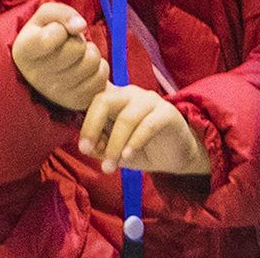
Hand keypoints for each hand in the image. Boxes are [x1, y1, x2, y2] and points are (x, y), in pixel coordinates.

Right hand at [11, 1, 108, 111]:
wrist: (49, 70)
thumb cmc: (47, 36)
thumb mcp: (46, 17)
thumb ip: (60, 13)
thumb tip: (80, 25)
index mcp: (24, 52)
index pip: (53, 35)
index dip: (60, 28)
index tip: (54, 32)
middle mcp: (37, 77)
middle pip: (78, 48)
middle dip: (78, 41)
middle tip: (69, 45)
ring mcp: (57, 93)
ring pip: (92, 61)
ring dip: (90, 53)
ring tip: (77, 58)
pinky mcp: (76, 102)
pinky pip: (101, 76)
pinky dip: (98, 68)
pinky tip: (84, 70)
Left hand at [79, 84, 208, 177]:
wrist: (176, 155)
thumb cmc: (141, 149)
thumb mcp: (116, 152)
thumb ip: (100, 147)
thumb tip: (88, 147)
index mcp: (113, 98)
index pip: (92, 99)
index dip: (84, 120)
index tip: (83, 147)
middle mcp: (129, 94)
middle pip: (105, 101)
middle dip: (92, 127)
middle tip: (87, 151)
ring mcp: (149, 100)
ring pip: (126, 117)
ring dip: (115, 144)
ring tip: (110, 166)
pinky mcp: (167, 113)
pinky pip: (148, 125)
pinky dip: (135, 142)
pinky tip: (128, 157)